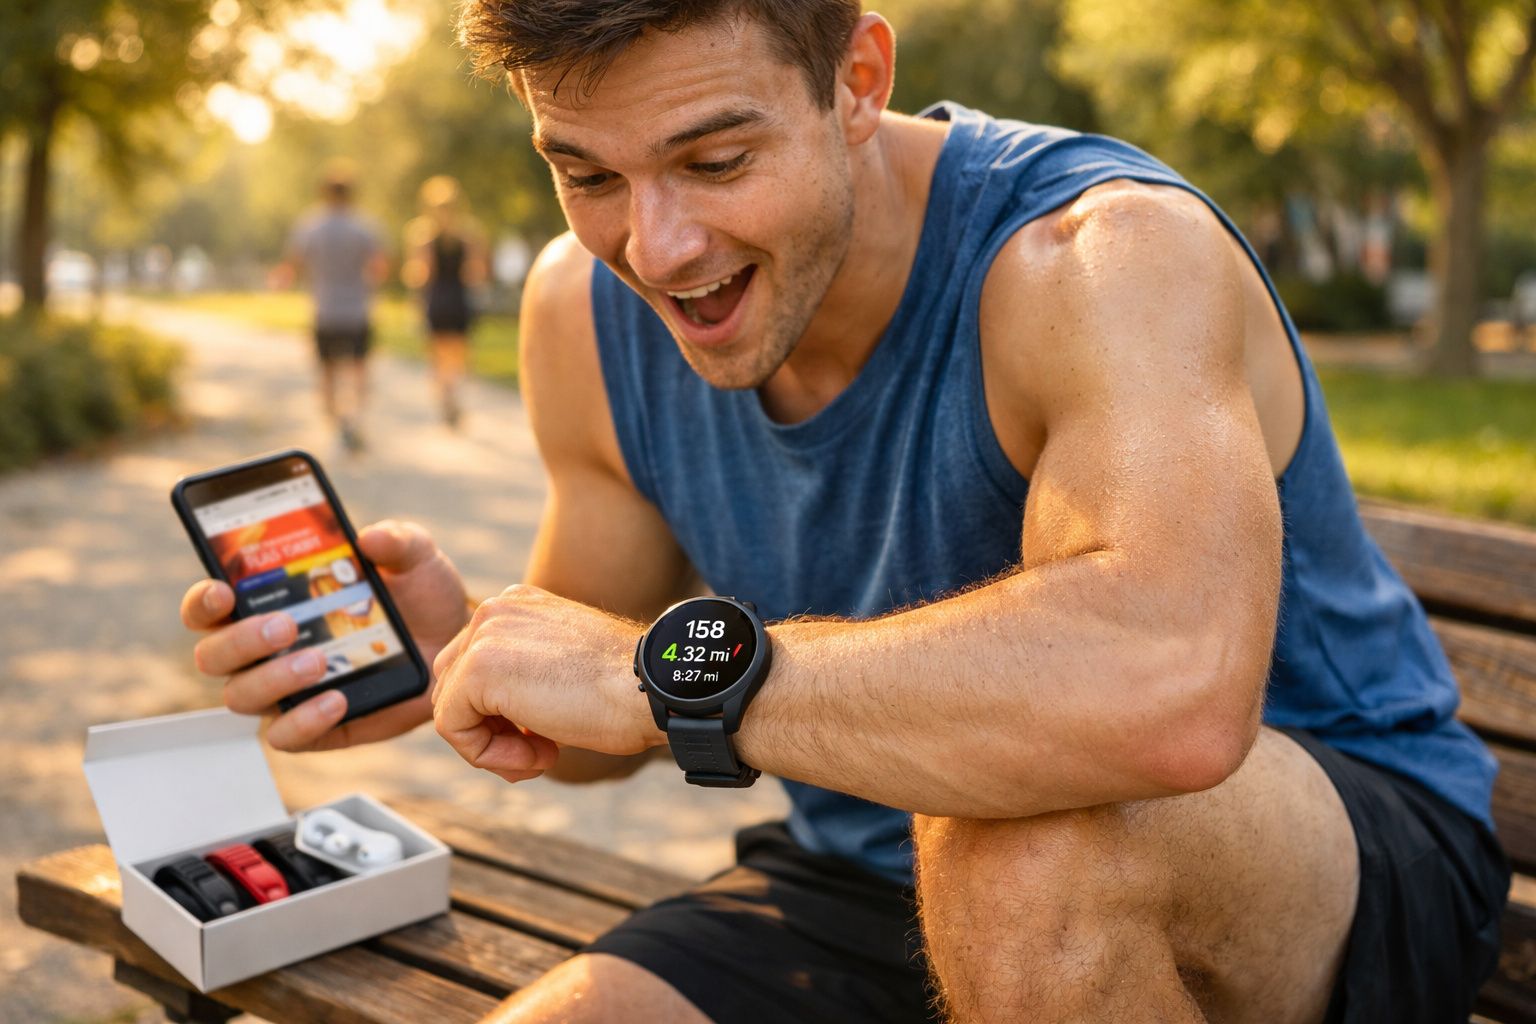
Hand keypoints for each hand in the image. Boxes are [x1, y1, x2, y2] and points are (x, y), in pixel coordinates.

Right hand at [180, 520, 469, 751]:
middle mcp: (265, 649)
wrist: (454, 641)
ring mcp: (287, 691)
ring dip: (273, 679)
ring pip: (242, 696)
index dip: (203, 600)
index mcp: (269, 601)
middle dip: (241, 640)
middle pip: (214, 655)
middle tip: (286, 625)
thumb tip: (371, 538)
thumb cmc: (417, 593)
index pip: (208, 605)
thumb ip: (396, 540)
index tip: (223, 590)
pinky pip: (287, 736)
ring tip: (319, 660)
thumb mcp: (414, 557)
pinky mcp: (318, 727)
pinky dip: (304, 720)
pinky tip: (337, 699)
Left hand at [431, 585, 663, 783]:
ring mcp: (484, 635)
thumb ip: (526, 678)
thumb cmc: (626, 688)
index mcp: (517, 605)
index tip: (546, 733)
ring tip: (541, 755)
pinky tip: (538, 755)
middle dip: (492, 731)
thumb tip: (493, 717)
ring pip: (452, 710)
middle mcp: (495, 610)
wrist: (653, 688)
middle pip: (455, 687)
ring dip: (494, 747)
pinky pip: (453, 728)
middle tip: (540, 750)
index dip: (502, 715)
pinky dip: (487, 755)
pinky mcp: (479, 669)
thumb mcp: (566, 670)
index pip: (474, 667)